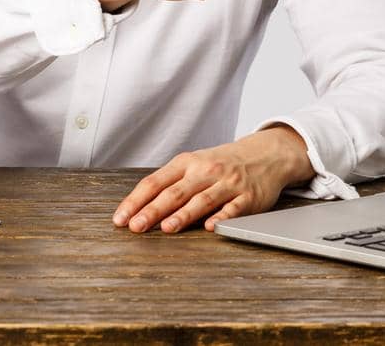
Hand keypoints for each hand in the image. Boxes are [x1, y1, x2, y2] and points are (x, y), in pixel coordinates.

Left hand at [111, 125, 311, 233]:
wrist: (264, 155)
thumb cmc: (221, 164)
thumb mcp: (194, 165)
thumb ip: (171, 183)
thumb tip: (139, 206)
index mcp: (187, 163)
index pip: (155, 182)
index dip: (136, 200)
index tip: (121, 217)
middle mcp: (205, 171)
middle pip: (174, 192)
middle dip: (153, 210)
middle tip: (136, 226)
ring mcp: (227, 183)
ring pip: (201, 200)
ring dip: (183, 215)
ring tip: (166, 228)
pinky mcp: (248, 197)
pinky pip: (233, 208)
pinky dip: (222, 217)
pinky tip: (211, 227)